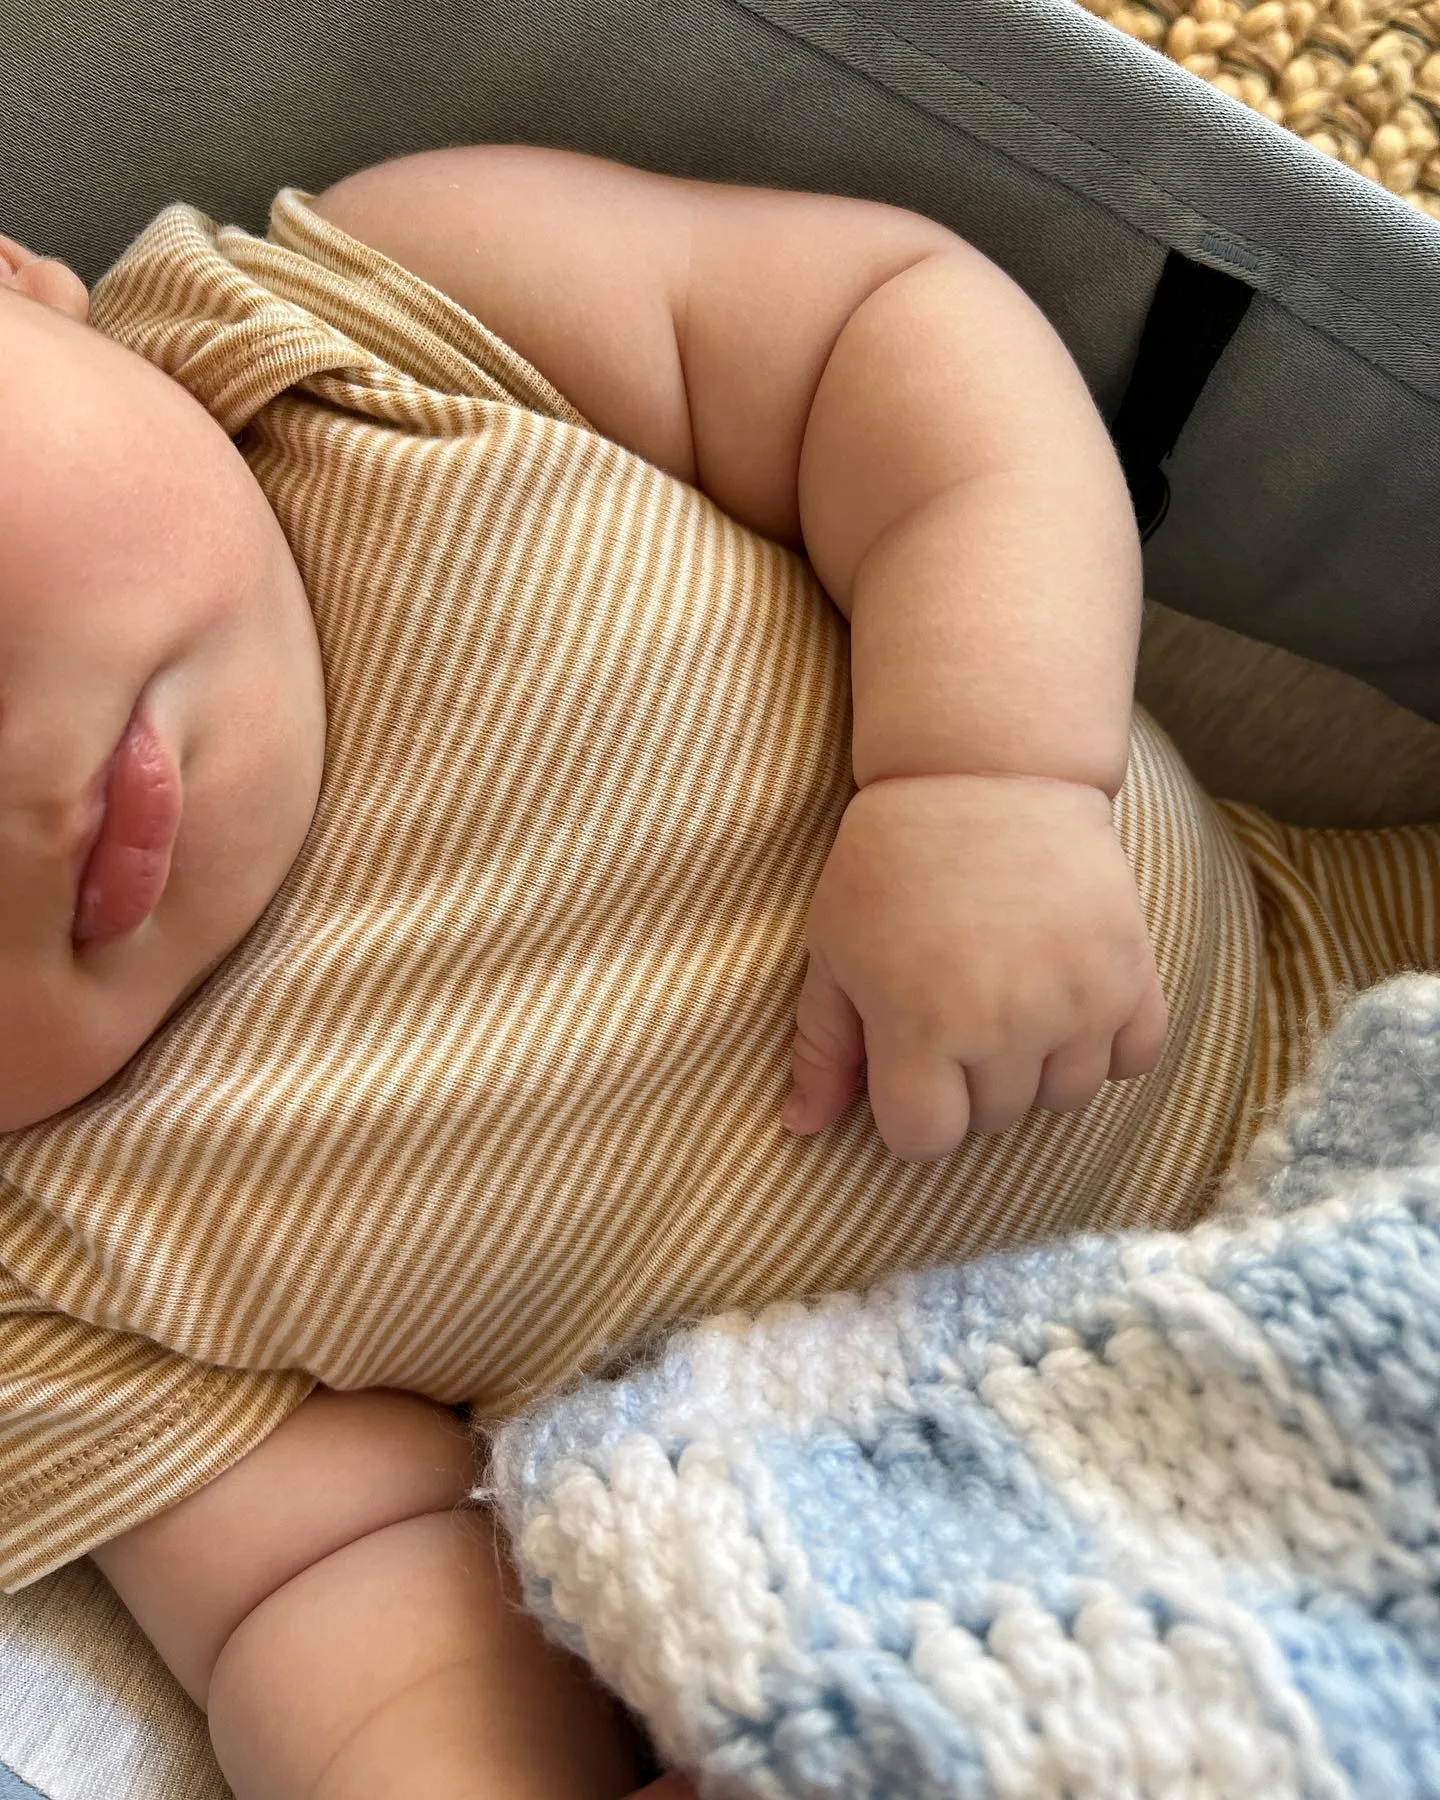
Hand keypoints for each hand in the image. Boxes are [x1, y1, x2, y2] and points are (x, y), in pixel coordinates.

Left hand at [781, 772, 1167, 1159]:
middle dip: (967, 1085)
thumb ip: (824, 1047)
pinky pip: (1132, 1061)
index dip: (910, 1114)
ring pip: (1064, 1099)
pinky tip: (1068, 1004)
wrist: (986, 776)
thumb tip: (801, 1129)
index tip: (908, 1070)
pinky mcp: (1132, 976)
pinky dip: (1105, 1047)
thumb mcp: (833, 949)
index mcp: (920, 1027)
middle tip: (956, 1014)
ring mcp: (1077, 1004)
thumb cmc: (891, 862)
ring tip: (1012, 1005)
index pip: (924, 1140)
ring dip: (1035, 1071)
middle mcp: (1005, 1028)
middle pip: (993, 1121)